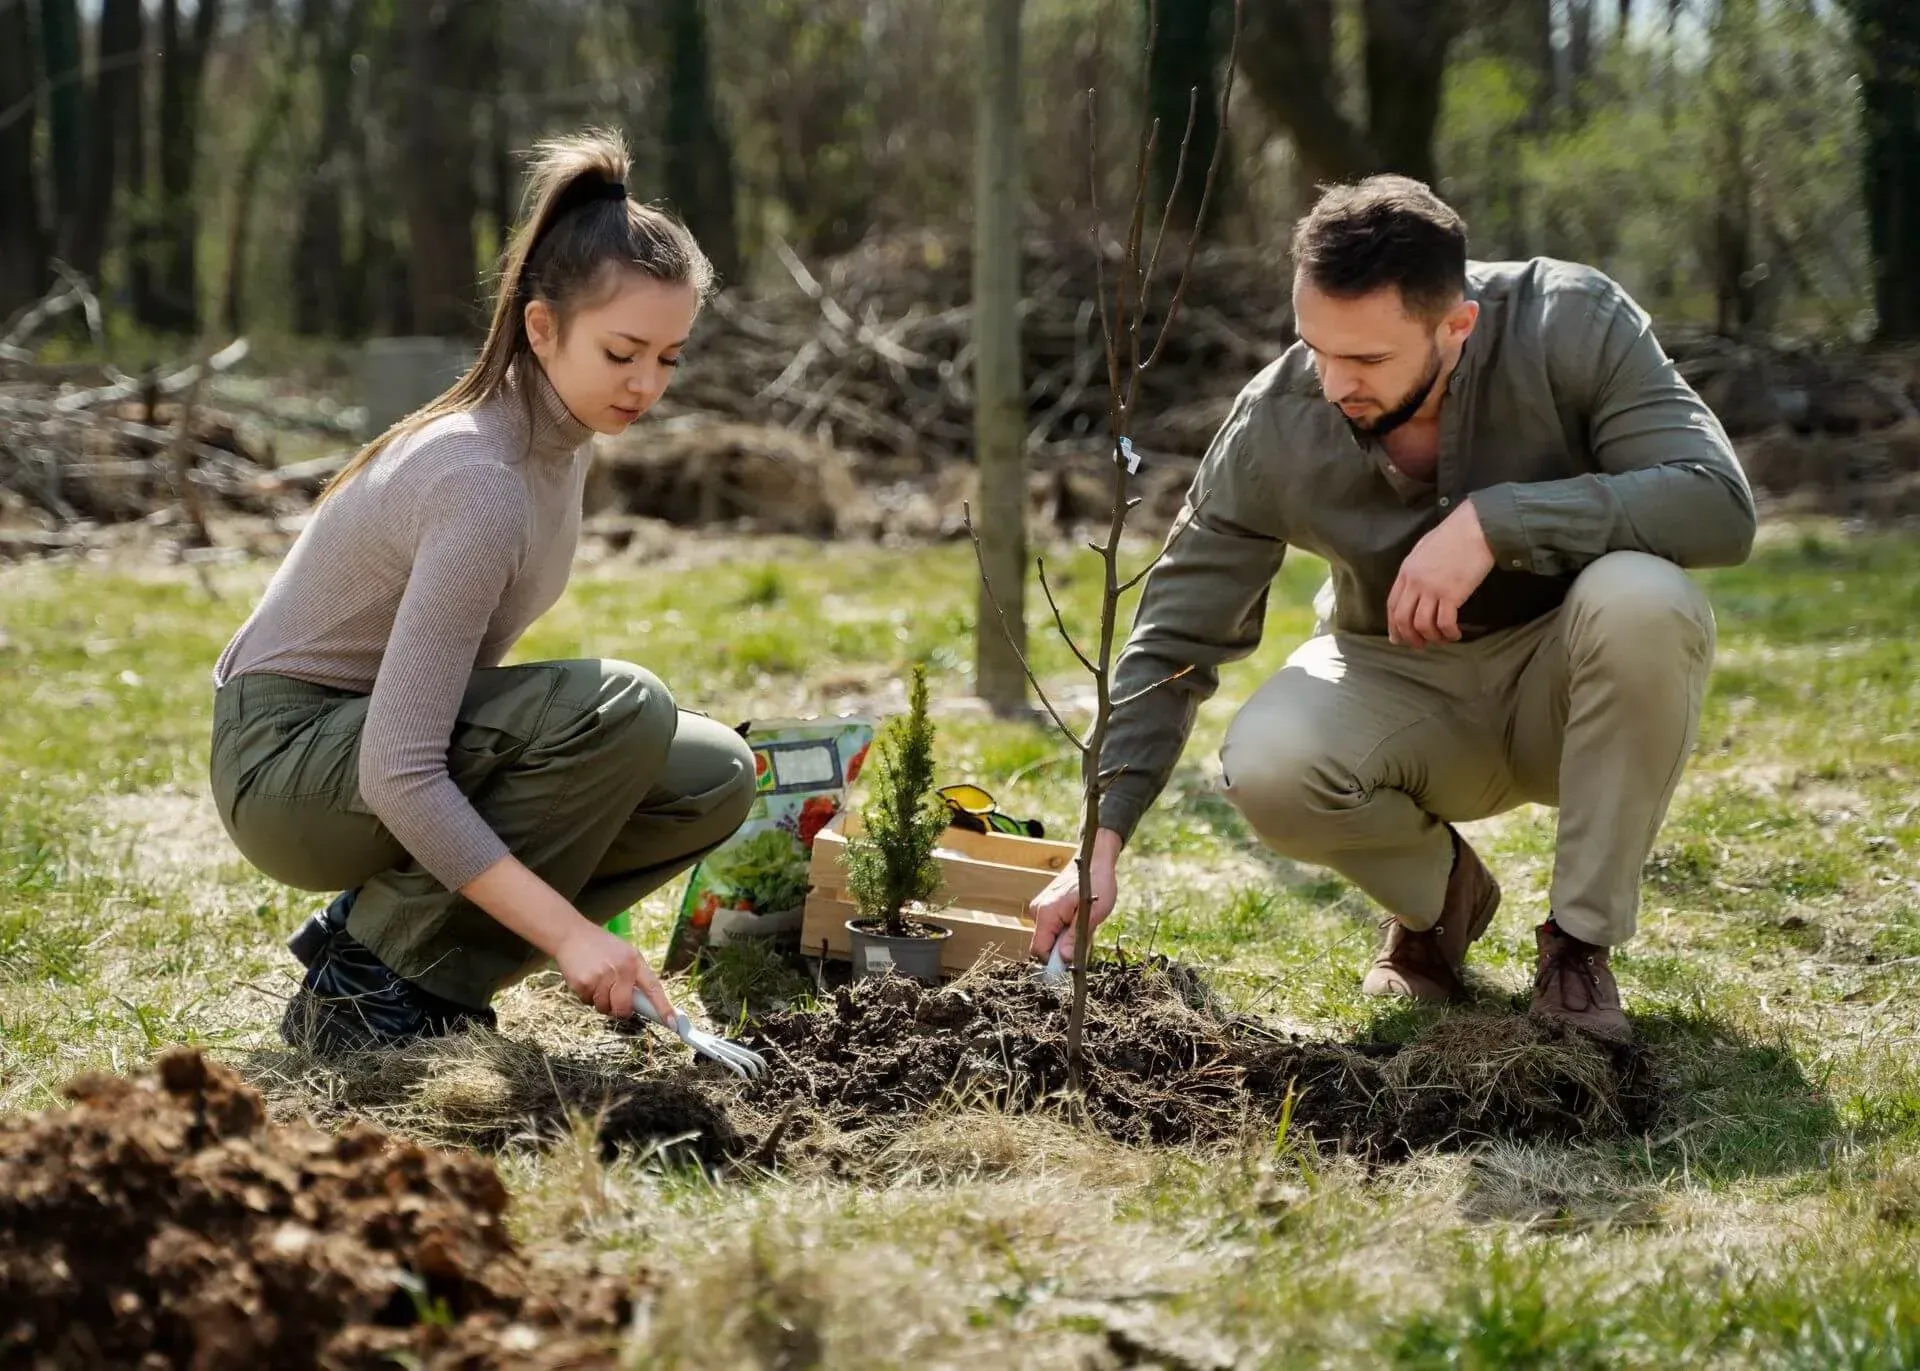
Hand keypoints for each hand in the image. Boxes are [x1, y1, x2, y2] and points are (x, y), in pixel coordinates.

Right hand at [554, 923, 673, 1021]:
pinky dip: (587, 996)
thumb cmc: (603, 948)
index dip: (663, 1007)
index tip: (673, 1023)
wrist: (572, 935)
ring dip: (601, 1002)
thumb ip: (635, 976)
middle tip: (615, 1002)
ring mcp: (601, 976)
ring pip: (604, 1008)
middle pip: (624, 1008)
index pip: (653, 988)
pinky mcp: (583, 982)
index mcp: (634, 961)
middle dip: (620, 1011)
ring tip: (597, 981)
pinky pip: (588, 1003)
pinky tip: (586, 979)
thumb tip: (644, 1006)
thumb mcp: (625, 954)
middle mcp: (620, 969)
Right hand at [1028, 832, 1120, 960]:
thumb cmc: (1095, 883)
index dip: (1054, 961)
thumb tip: (1064, 959)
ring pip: (1049, 937)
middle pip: (1044, 945)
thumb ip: (1076, 938)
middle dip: (1063, 948)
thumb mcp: (1092, 914)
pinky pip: (1052, 928)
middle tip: (1084, 936)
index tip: (1074, 960)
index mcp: (1046, 913)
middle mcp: (1037, 911)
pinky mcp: (1045, 907)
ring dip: (1066, 939)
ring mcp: (1040, 908)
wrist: (1092, 859)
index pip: (1039, 950)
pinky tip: (1078, 917)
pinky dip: (1065, 929)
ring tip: (1083, 923)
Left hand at [1387, 498, 1495, 648]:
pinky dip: (1448, 633)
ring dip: (1430, 638)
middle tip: (1419, 646)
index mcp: (1406, 571)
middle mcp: (1415, 582)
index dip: (1393, 625)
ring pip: (1421, 625)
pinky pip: (1444, 623)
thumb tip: (1414, 585)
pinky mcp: (1451, 594)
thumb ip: (1416, 568)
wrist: (1475, 527)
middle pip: (1402, 619)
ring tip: (1441, 640)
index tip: (1397, 638)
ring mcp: (1432, 589)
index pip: (1392, 605)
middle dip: (1409, 637)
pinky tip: (1455, 634)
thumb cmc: (1454, 535)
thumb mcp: (1424, 549)